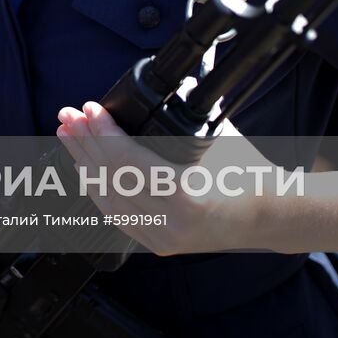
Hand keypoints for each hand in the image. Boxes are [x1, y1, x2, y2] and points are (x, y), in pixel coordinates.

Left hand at [56, 102, 268, 254]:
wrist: (270, 213)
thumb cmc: (248, 170)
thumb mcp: (213, 134)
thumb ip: (173, 118)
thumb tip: (136, 93)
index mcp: (184, 195)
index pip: (125, 160)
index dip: (102, 132)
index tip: (89, 109)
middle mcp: (169, 222)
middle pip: (110, 178)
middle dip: (84, 143)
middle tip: (67, 117)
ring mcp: (162, 237)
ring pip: (107, 199)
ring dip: (84, 164)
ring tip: (69, 137)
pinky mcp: (158, 243)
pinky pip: (117, 215)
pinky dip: (99, 189)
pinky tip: (86, 168)